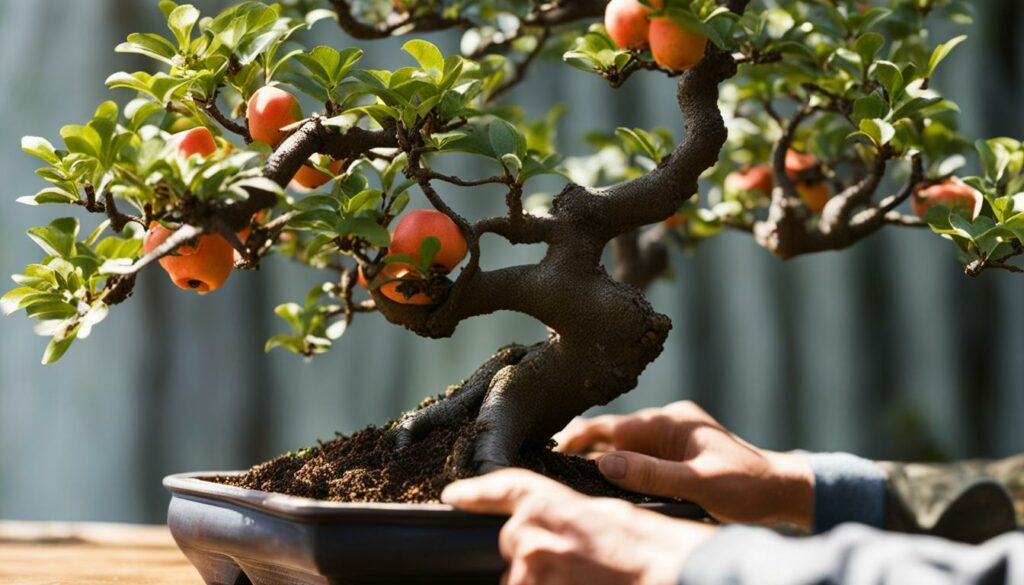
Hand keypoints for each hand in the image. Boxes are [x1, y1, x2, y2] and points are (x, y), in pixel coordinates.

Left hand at [442, 468, 715, 584]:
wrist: (669, 575)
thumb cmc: (651, 548)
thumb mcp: (606, 515)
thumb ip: (566, 519)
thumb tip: (550, 533)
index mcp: (547, 504)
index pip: (500, 491)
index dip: (474, 493)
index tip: (454, 496)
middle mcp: (529, 539)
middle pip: (514, 545)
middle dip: (536, 554)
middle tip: (578, 563)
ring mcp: (531, 578)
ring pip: (521, 579)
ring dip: (543, 581)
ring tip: (586, 579)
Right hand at [553, 400, 813, 528]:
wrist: (782, 491)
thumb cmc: (747, 486)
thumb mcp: (698, 483)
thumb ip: (651, 474)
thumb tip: (602, 464)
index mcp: (670, 421)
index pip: (611, 426)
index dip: (578, 436)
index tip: (549, 446)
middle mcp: (667, 423)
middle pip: (613, 435)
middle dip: (583, 448)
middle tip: (551, 465)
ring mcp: (672, 438)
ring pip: (624, 448)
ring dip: (602, 461)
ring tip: (570, 476)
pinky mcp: (676, 453)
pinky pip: (638, 458)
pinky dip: (621, 468)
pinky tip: (606, 483)